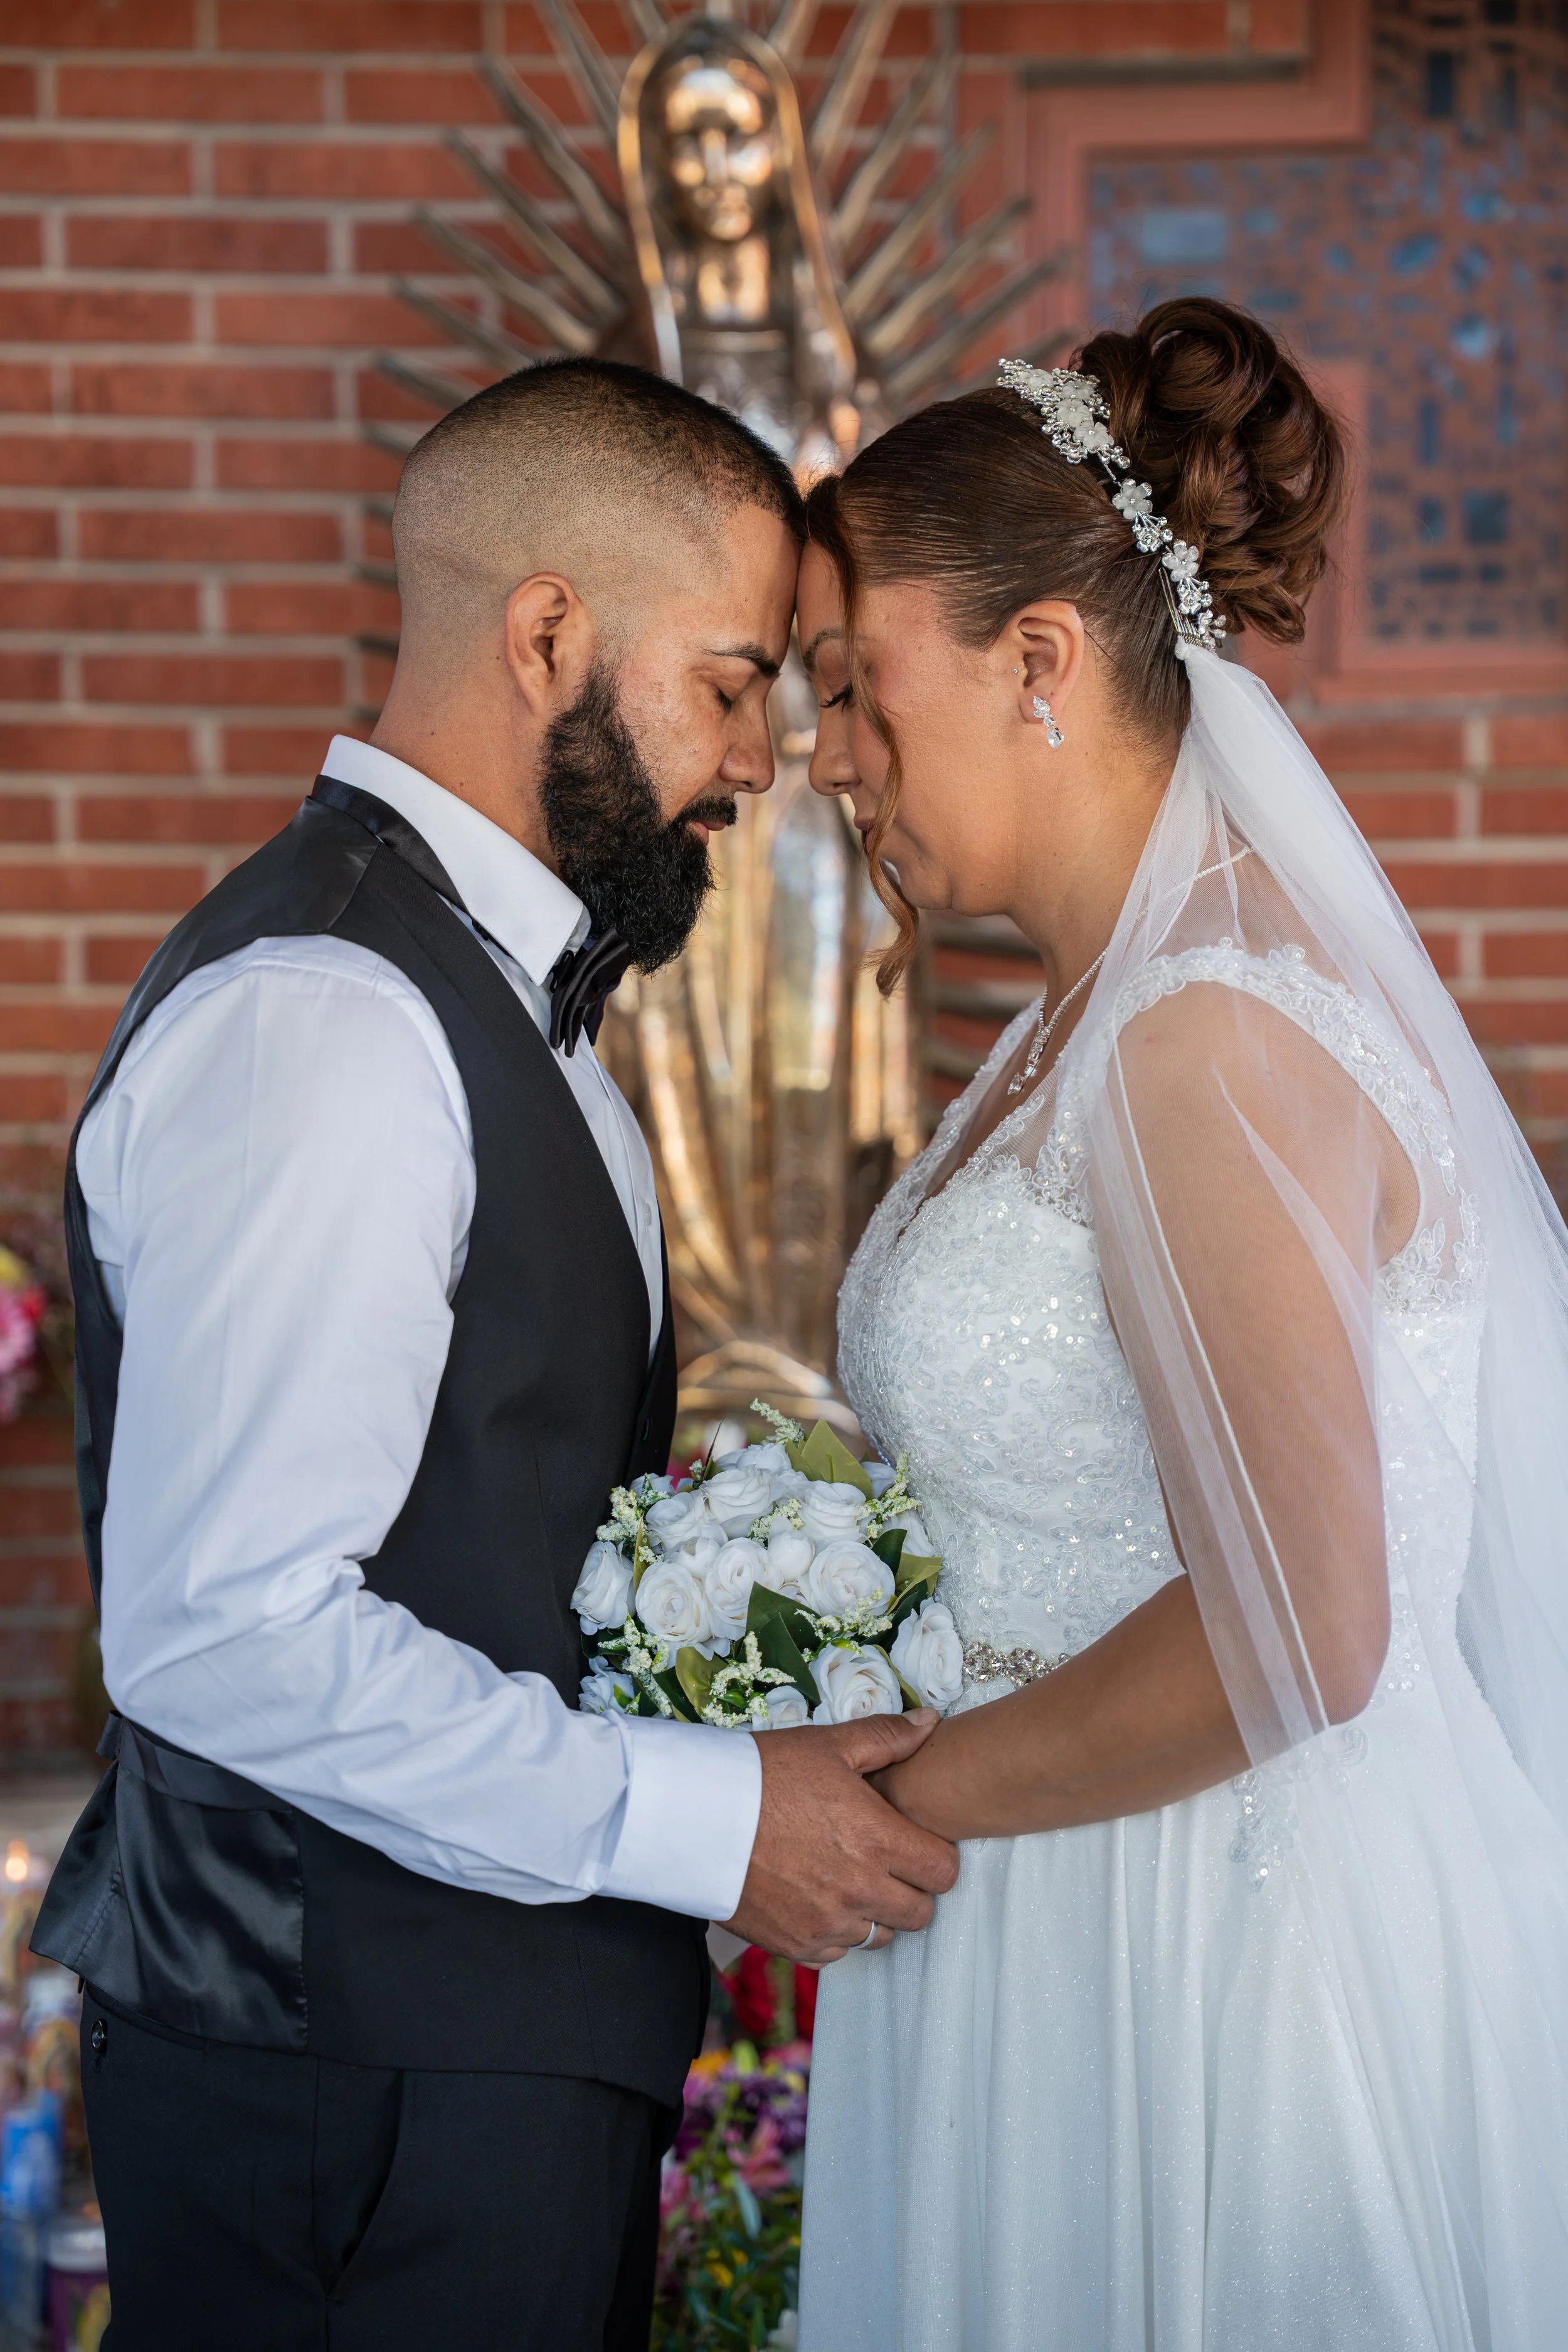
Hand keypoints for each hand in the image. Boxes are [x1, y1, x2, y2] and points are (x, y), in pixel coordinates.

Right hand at [721, 1711, 959, 1963]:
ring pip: (880, 1936)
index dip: (935, 1855)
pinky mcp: (795, 1944)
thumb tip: (931, 1722)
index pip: (943, 1871)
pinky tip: (816, 1897)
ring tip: (847, 1879)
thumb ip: (887, 1737)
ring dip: (874, 1913)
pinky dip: (834, 1932)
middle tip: (885, 1862)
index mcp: (877, 1840)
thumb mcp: (828, 1745)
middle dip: (911, 1888)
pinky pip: (837, 1953)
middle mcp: (859, 1890)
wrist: (694, 1814)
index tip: (915, 1842)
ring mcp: (827, 1924)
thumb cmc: (763, 1774)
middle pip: (920, 1913)